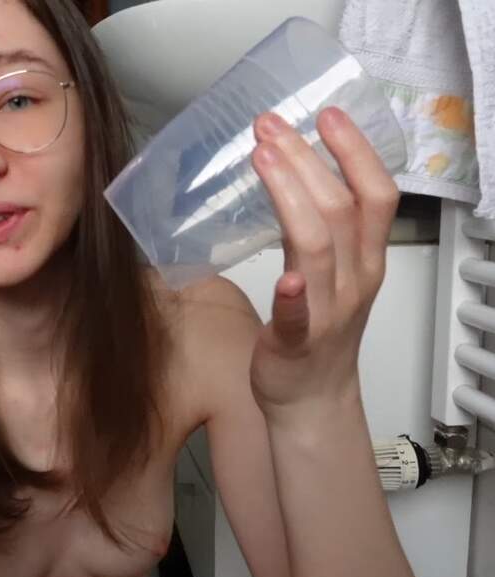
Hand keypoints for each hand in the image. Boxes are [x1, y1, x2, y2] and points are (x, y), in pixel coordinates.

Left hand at [248, 107, 399, 420]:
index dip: (355, 151)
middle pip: (340, 209)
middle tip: (271, 126)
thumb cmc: (318, 330)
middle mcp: (354, 279)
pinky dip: (293, 296)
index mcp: (365, 258)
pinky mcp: (296, 341)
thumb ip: (324, 227)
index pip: (376, 194)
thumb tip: (294, 170)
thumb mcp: (337, 270)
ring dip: (292, 198)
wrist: (312, 398)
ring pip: (318, 247)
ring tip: (264, 158)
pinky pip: (299, 318)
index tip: (328, 114)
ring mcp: (328, 311)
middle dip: (308, 160)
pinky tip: (285, 278)